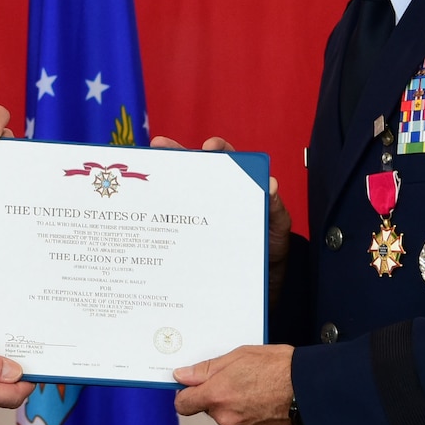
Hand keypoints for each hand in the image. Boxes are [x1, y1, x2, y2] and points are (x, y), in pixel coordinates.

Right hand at [152, 135, 293, 269]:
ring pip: (180, 193)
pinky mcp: (192, 234)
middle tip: (161, 146)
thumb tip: (271, 185)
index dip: (218, 149)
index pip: (228, 159)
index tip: (210, 147)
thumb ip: (275, 207)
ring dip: (162, 181)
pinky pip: (176, 222)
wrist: (262, 279)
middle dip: (176, 154)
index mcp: (240, 186)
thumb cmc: (272, 245)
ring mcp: (202, 213)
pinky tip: (148, 212)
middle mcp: (218, 195)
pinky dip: (160, 216)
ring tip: (146, 172)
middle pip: (195, 170)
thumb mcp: (277, 225)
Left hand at [173, 344, 299, 424]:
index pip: (183, 404)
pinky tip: (264, 397)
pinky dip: (250, 411)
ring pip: (228, 414)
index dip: (185, 394)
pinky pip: (244, 421)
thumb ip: (206, 369)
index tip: (191, 385)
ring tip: (255, 384)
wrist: (312, 389)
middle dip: (216, 394)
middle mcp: (226, 416)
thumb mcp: (239, 356)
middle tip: (235, 376)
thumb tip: (183, 376)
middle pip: (208, 408)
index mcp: (217, 395)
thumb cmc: (279, 368)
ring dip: (234, 402)